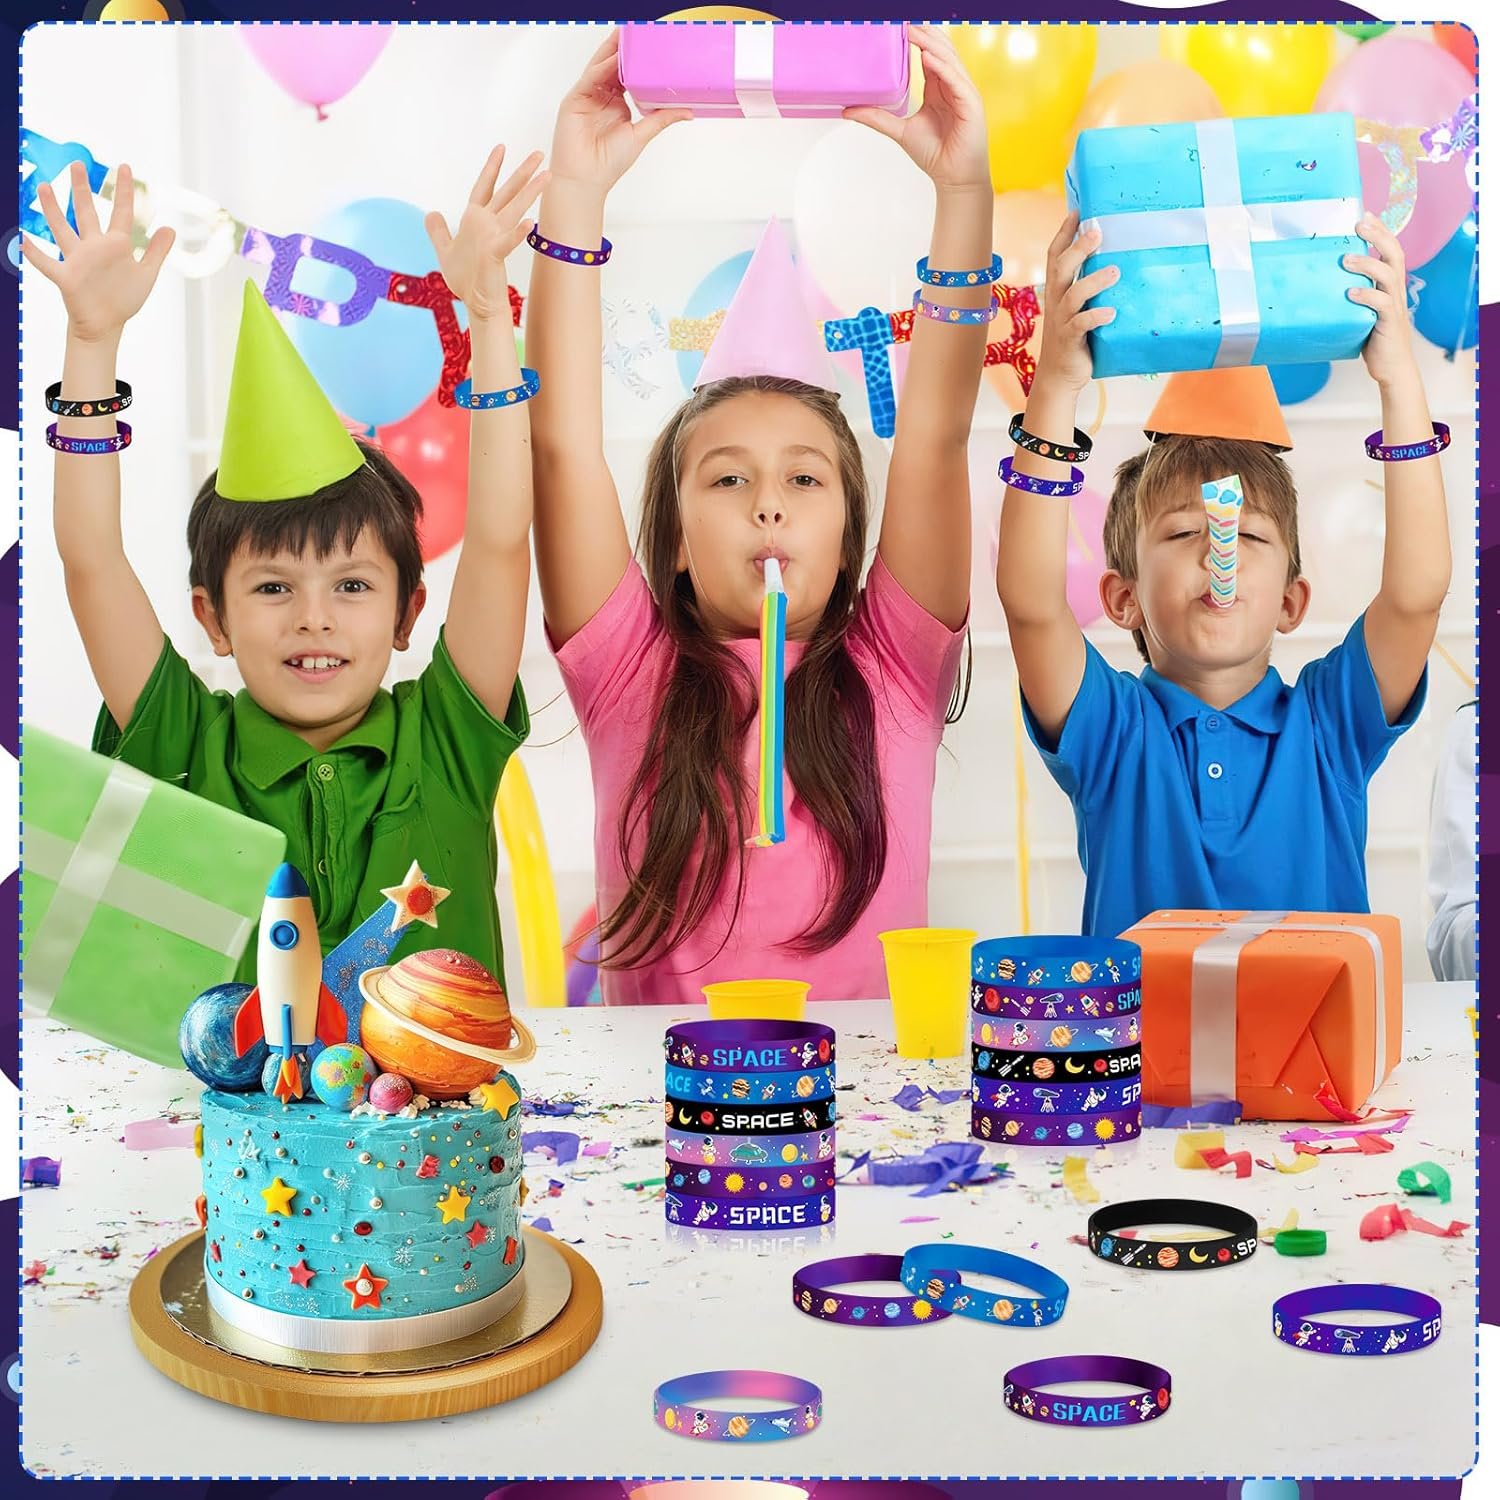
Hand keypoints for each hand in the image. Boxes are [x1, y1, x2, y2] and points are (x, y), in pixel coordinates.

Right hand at [20, 162, 173, 343]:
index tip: (125, 167)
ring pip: (63, 229)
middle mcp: (94, 247)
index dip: (125, 191)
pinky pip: (46, 263)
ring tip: (44, 186)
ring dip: (53, 210)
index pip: (121, 213)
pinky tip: (21, 239)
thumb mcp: (146, 274)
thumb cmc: (124, 298)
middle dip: (82, 189)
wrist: (106, 324)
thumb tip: (169, 228)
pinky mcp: (66, 277)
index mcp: (116, 245)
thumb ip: (157, 251)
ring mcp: (78, 260)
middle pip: (87, 213)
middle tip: (77, 164)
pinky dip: (34, 253)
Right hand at [427, 146, 548, 323]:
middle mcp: (483, 222)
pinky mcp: (494, 254)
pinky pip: (508, 241)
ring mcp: (489, 237)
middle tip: (539, 154)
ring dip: (530, 191)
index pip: (483, 186)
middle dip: (522, 171)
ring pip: (513, 208)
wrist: (476, 303)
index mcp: (473, 218)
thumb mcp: (445, 250)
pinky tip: (530, 222)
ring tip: (547, 175)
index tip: (502, 147)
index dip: (492, 167)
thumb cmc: (465, 278)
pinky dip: (518, 233)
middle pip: (505, 191)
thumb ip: (438, 231)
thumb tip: (430, 213)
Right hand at [549, 29, 690, 192]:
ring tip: (624, 34)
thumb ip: (661, 119)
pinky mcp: (575, 99)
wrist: (586, 180)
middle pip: (612, 65)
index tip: (649, 45)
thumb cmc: (608, 163)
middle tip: (634, 29)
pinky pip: (590, 78)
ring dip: (612, 51)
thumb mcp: (642, 135)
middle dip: (622, 48)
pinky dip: (602, 67)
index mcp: (616, 103)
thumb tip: (687, 111)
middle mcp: (601, 97)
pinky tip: (614, 58)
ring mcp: (587, 96)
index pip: (626, 74)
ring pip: (600, 67)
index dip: (636, 60)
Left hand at [844, 24, 989, 191]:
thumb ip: (877, 118)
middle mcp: (952, 84)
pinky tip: (928, 57)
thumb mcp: (900, 131)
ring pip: (948, 59)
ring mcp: (963, 92)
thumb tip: (848, 110)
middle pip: (939, 50)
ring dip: (930, 43)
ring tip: (912, 31)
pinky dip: (942, 67)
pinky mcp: (970, 103)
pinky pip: (955, 79)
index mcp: (938, 87)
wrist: (953, 178)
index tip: (898, 27)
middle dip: (923, 34)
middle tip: (903, 22)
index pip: (928, 54)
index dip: (915, 39)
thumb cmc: (934, 154)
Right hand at [1033, 210, 1116, 392]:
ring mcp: (1062, 321)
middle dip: (1078, 249)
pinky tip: (1111, 312)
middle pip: (1061, 269)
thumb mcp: (1079, 307)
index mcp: (1057, 291)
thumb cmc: (1075, 338)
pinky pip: (1080, 326)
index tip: (1077, 210)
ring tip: (1114, 272)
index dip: (1064, 232)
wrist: (1059, 377)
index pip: (1055, 255)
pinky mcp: (1070, 340)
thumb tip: (1119, 259)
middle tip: (1097, 232)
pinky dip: (1095, 317)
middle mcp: (1056, 302)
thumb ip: (1091, 285)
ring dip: (1093, 281)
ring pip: (1072, 295)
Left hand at [1346, 213, 1418, 388]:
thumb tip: (1317, 282)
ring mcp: (1394, 306)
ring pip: (1389, 275)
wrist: (1391, 367)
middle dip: (1378, 236)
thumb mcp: (1360, 310)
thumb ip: (1349, 294)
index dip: (1381, 231)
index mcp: (1389, 285)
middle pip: (1394, 254)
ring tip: (1346, 259)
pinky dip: (1367, 296)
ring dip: (1368, 264)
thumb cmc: (1371, 337)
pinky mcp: (1389, 323)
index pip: (1390, 250)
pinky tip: (1350, 293)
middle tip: (1358, 225)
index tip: (1366, 215)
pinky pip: (1382, 304)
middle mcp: (1395, 291)